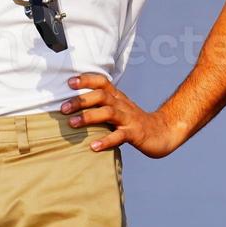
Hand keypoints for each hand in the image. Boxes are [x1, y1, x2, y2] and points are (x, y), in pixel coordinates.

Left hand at [61, 74, 185, 158]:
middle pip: (101, 96)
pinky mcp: (135, 134)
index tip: (69, 82)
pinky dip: (106, 141)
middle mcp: (122, 105)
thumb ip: (100, 106)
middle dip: (81, 100)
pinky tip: (93, 147)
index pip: (102, 82)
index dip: (86, 79)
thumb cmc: (133, 122)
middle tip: (63, 108)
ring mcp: (129, 119)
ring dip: (89, 117)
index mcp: (117, 97)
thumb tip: (72, 106)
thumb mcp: (117, 109)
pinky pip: (119, 136)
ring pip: (108, 113)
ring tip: (73, 124)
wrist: (162, 132)